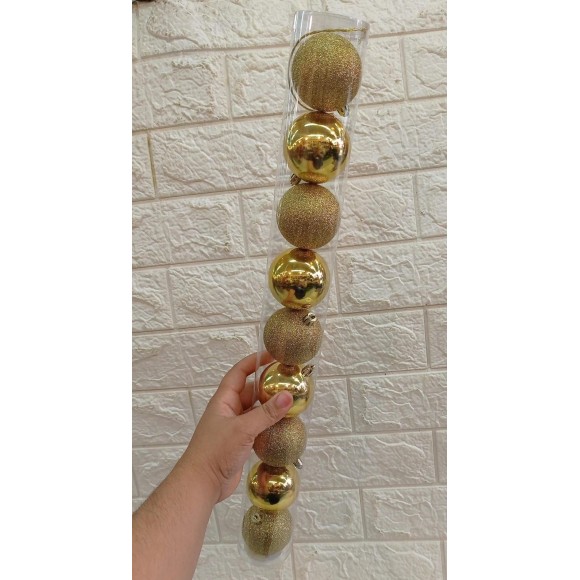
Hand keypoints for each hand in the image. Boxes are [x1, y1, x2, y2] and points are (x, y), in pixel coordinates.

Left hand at [180, 352, 293, 503]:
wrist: (201, 484)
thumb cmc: (215, 451)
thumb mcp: (243, 429)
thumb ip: (267, 413)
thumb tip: (288, 396)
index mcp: (224, 400)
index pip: (239, 373)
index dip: (254, 361)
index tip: (273, 355)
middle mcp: (229, 411)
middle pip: (251, 392)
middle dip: (269, 387)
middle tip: (289, 383)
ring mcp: (235, 428)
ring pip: (256, 411)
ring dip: (271, 409)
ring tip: (292, 405)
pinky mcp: (240, 443)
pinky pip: (258, 428)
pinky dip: (270, 426)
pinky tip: (284, 427)